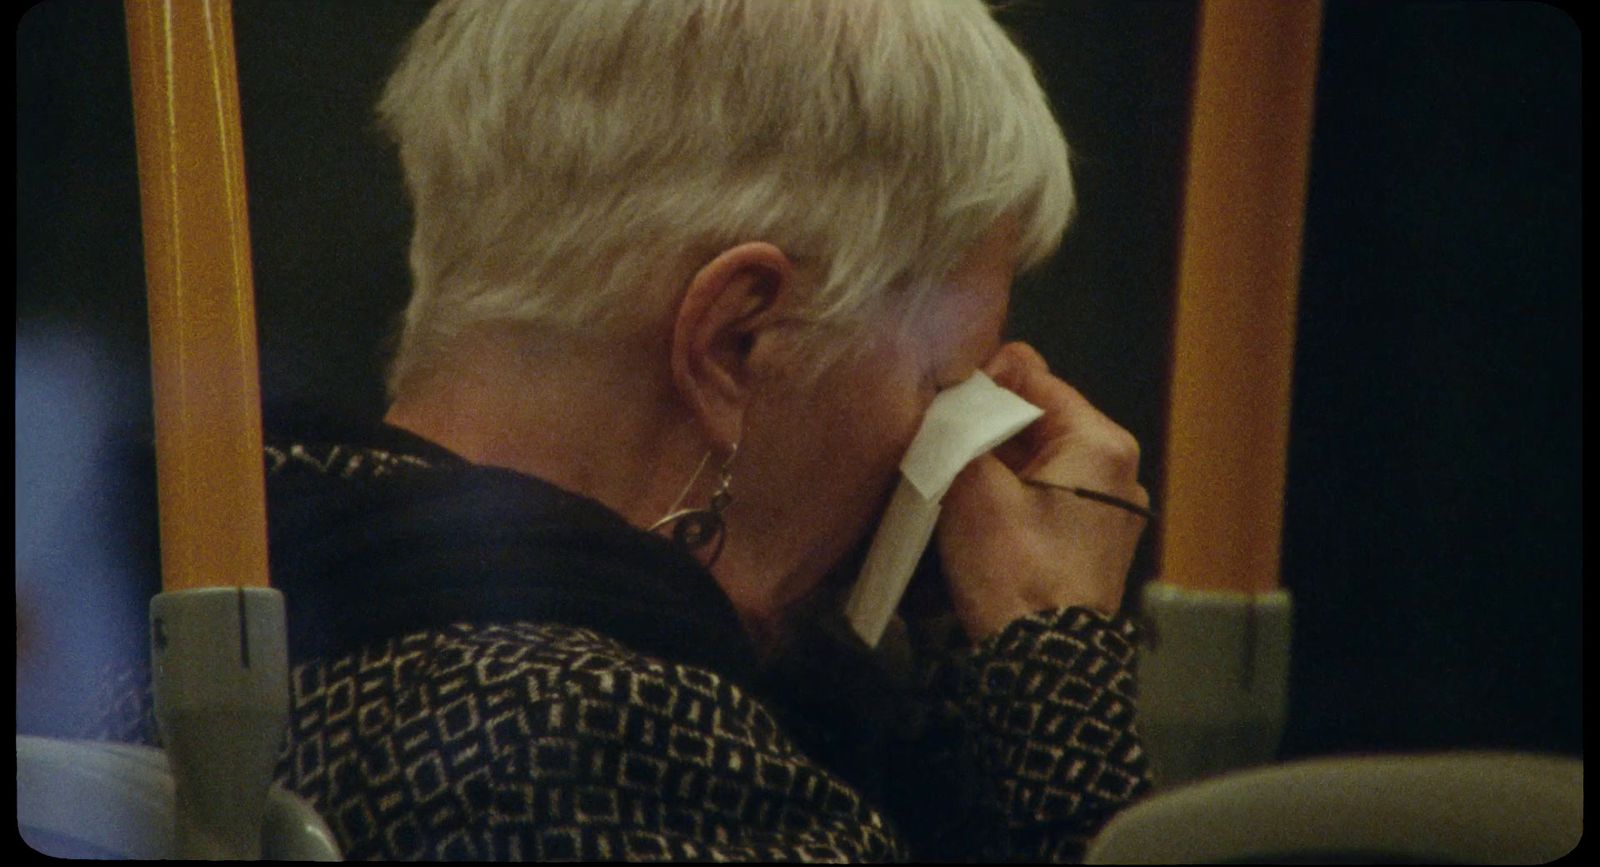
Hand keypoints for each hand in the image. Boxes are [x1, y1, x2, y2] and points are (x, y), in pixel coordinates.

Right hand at [936, 342, 1148, 641]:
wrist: (1043, 663)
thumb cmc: (1014, 568)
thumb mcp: (973, 484)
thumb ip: (963, 425)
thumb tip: (950, 393)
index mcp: (1101, 442)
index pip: (1032, 374)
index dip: (980, 381)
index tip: (941, 404)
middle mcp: (1117, 469)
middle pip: (1036, 419)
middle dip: (985, 427)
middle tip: (938, 445)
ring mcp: (1109, 509)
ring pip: (1036, 459)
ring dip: (993, 463)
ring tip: (950, 481)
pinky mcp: (1093, 543)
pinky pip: (1045, 496)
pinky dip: (1010, 496)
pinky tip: (975, 514)